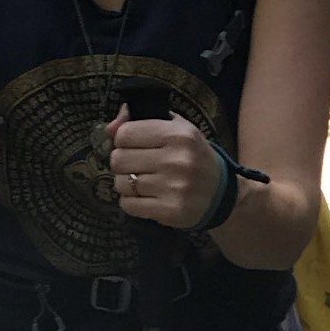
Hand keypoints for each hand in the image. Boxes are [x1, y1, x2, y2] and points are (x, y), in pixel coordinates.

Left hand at [106, 104, 220, 229]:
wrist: (220, 193)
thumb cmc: (191, 156)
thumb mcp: (175, 128)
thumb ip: (139, 119)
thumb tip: (109, 128)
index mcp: (178, 134)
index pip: (124, 134)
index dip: (123, 140)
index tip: (133, 145)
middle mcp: (176, 160)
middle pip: (118, 159)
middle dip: (123, 163)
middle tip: (137, 166)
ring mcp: (173, 187)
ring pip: (121, 183)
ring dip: (127, 184)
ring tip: (145, 182)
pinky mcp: (170, 211)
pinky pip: (128, 205)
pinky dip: (132, 202)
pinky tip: (147, 197)